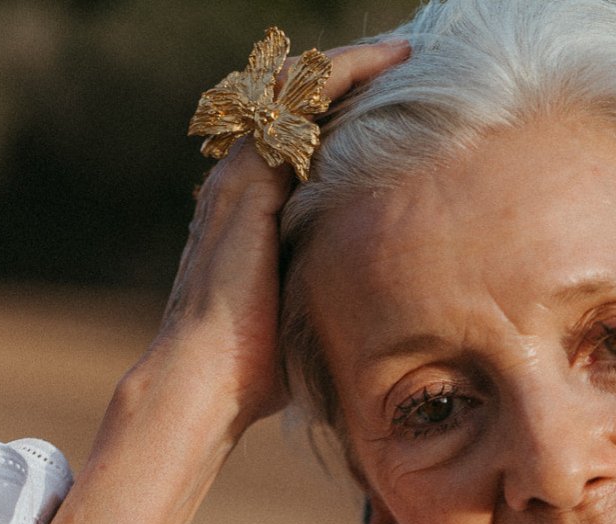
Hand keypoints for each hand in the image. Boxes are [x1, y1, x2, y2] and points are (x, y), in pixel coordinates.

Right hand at [151, 36, 410, 433]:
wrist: (208, 380)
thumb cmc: (256, 371)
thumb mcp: (306, 318)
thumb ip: (333, 295)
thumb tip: (388, 319)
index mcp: (253, 213)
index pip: (301, 143)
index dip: (345, 118)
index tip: (399, 108)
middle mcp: (240, 184)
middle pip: (296, 107)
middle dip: (350, 79)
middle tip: (408, 61)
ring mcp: (240, 177)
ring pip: (295, 92)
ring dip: (350, 66)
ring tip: (403, 51)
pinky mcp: (248, 180)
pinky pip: (296, 104)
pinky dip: (339, 77)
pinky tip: (385, 64)